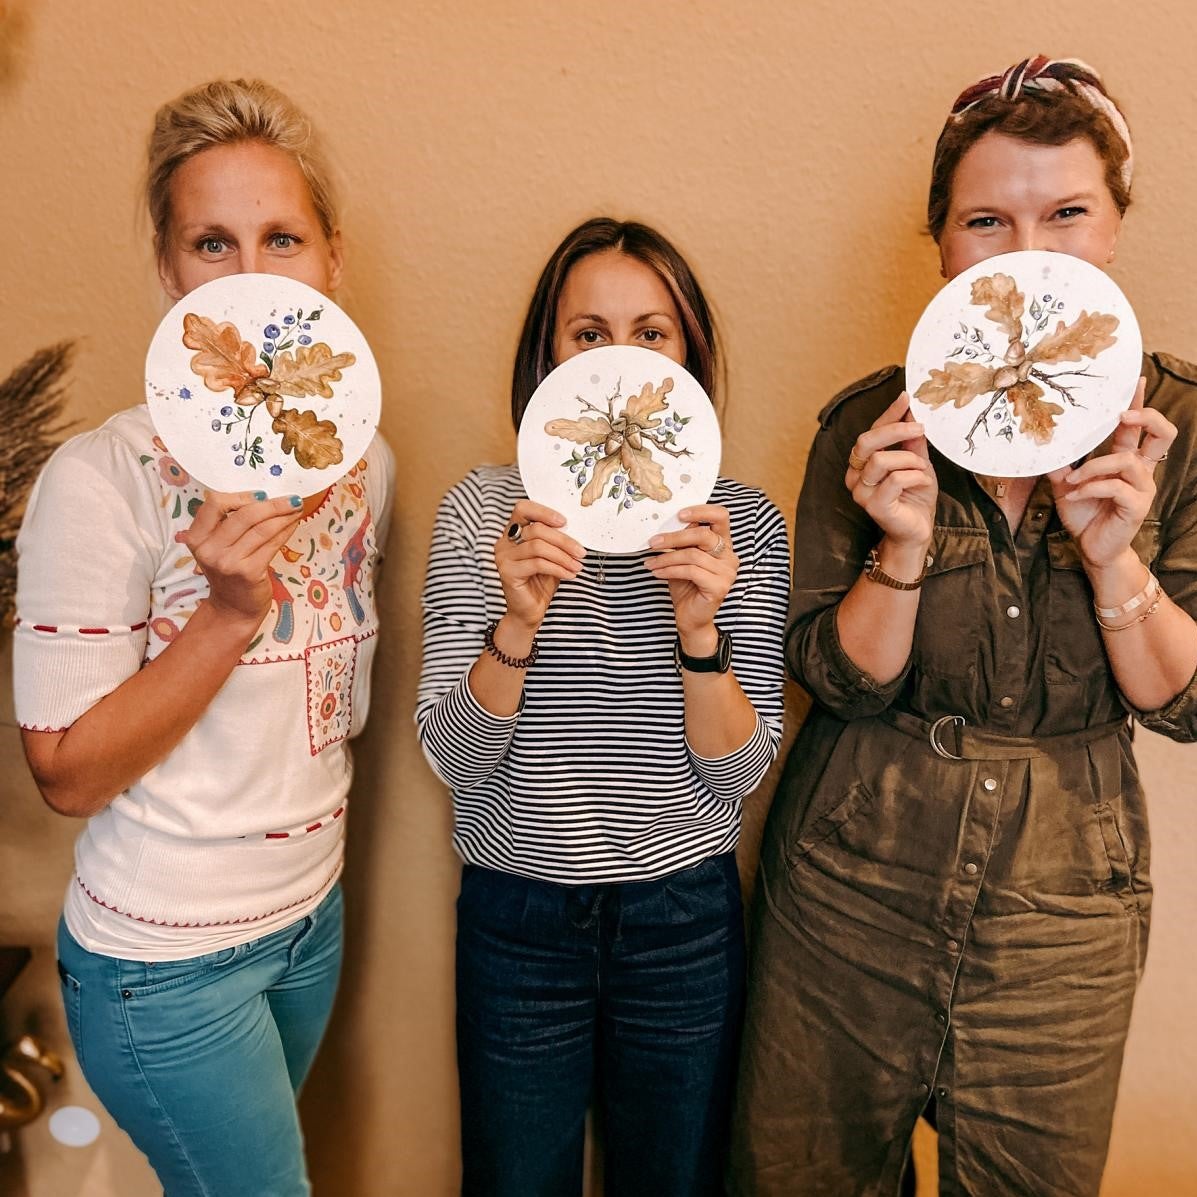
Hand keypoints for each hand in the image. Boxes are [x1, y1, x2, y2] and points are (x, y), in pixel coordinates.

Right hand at [176, 491, 303, 627]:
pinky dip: (287, 531)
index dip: (240, 496)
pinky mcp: (249, 572)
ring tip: (297, 509)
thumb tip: (262, 497)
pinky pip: (273, 544)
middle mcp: (209, 549)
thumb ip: (227, 524)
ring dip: (284, 516)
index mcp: (197, 537)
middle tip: (292, 499)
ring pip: (262, 528)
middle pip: (244, 515)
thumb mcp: (217, 547)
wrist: (233, 609)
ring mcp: (229, 561)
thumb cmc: (229, 572)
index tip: (261, 495)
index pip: (214, 504)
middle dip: (273, 504)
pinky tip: (294, 524)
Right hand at [494, 500, 584, 631]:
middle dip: (563, 540)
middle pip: (536, 529)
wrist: (529, 612)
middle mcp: (504, 542)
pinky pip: (538, 563)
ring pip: (538, 546)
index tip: (564, 521)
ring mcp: (503, 557)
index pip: (522, 508)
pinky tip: (569, 575)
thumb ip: (555, 541)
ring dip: (563, 556)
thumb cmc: (540, 583)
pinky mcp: (507, 572)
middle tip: (581, 551)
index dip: (544, 511)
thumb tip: (576, 527)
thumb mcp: (551, 557)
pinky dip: (558, 568)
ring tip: (577, 565)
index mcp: (513, 533)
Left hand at [645, 504, 737, 648]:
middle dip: (674, 537)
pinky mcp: (720, 586)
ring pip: (693, 554)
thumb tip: (665, 523)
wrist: (690, 618)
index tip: (679, 514)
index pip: (721, 516)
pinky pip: (691, 571)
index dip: (702, 511)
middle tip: (653, 542)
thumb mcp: (681, 558)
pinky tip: (657, 573)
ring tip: (650, 563)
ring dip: (666, 558)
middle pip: (704, 534)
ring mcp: (727, 572)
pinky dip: (670, 570)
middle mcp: (729, 556)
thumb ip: (682, 541)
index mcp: (723, 544)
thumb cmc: (686, 586)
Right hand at [845, 392, 937, 550]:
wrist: (917, 531)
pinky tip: (923, 482)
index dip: (888, 414)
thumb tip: (912, 411)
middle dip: (896, 430)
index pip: (871, 432)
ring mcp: (861, 492)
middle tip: (920, 429)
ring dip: (910, 460)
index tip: (906, 398)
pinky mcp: (874, 506)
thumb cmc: (915, 498)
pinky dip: (914, 476)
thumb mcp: (917, 462)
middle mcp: (856, 476)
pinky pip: (894, 480)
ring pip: (881, 460)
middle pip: (866, 441)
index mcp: (862, 463)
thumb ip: (912, 440)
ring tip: (923, 469)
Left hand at [1049, 379, 1175, 568]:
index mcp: (1126, 460)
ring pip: (1127, 460)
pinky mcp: (1137, 506)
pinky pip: (1117, 487)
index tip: (1134, 382)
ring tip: (1073, 480)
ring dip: (1095, 466)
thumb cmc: (1084, 514)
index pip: (1139, 427)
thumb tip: (1041, 443)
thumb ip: (1060, 464)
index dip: (1138, 404)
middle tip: (1122, 415)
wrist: (1090, 548)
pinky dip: (1092, 487)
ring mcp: (1142, 488)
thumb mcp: (1066, 485)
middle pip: (1163, 433)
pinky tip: (1075, 496)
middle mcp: (1140, 470)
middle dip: (1146, 417)